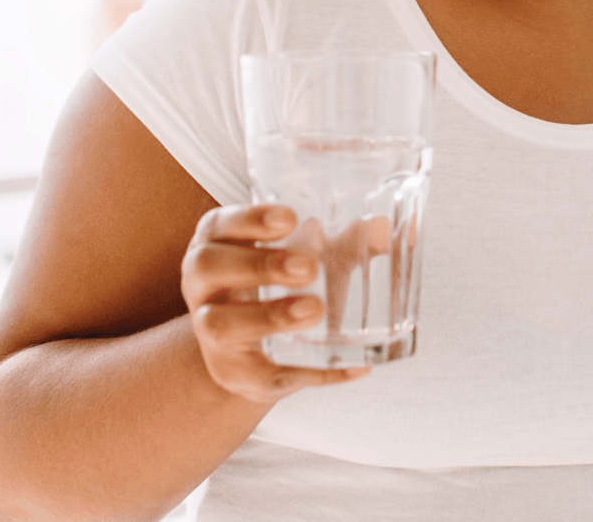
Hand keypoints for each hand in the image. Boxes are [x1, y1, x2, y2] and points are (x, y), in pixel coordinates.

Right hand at [181, 203, 369, 402]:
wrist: (257, 350)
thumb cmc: (284, 284)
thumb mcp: (311, 255)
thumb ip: (347, 239)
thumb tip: (387, 227)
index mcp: (218, 243)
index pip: (219, 224)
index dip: (249, 219)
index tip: (291, 217)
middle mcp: (204, 286)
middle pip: (208, 266)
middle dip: (257, 264)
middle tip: (309, 266)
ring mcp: (214, 333)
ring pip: (218, 324)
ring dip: (267, 316)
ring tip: (314, 310)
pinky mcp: (237, 375)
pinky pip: (265, 375)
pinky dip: (312, 372)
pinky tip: (355, 364)